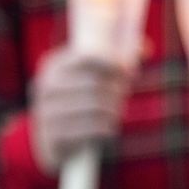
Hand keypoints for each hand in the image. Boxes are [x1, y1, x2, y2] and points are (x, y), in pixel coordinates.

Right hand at [28, 47, 130, 173]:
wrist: (43, 141)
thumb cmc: (74, 102)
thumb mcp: (85, 77)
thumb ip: (113, 60)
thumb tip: (145, 47)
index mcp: (52, 67)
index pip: (87, 57)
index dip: (112, 62)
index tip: (126, 70)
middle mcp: (46, 88)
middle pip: (95, 84)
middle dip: (116, 90)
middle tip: (122, 94)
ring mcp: (47, 112)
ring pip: (96, 107)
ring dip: (113, 110)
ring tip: (115, 112)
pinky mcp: (54, 136)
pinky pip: (92, 129)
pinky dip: (106, 128)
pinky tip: (107, 128)